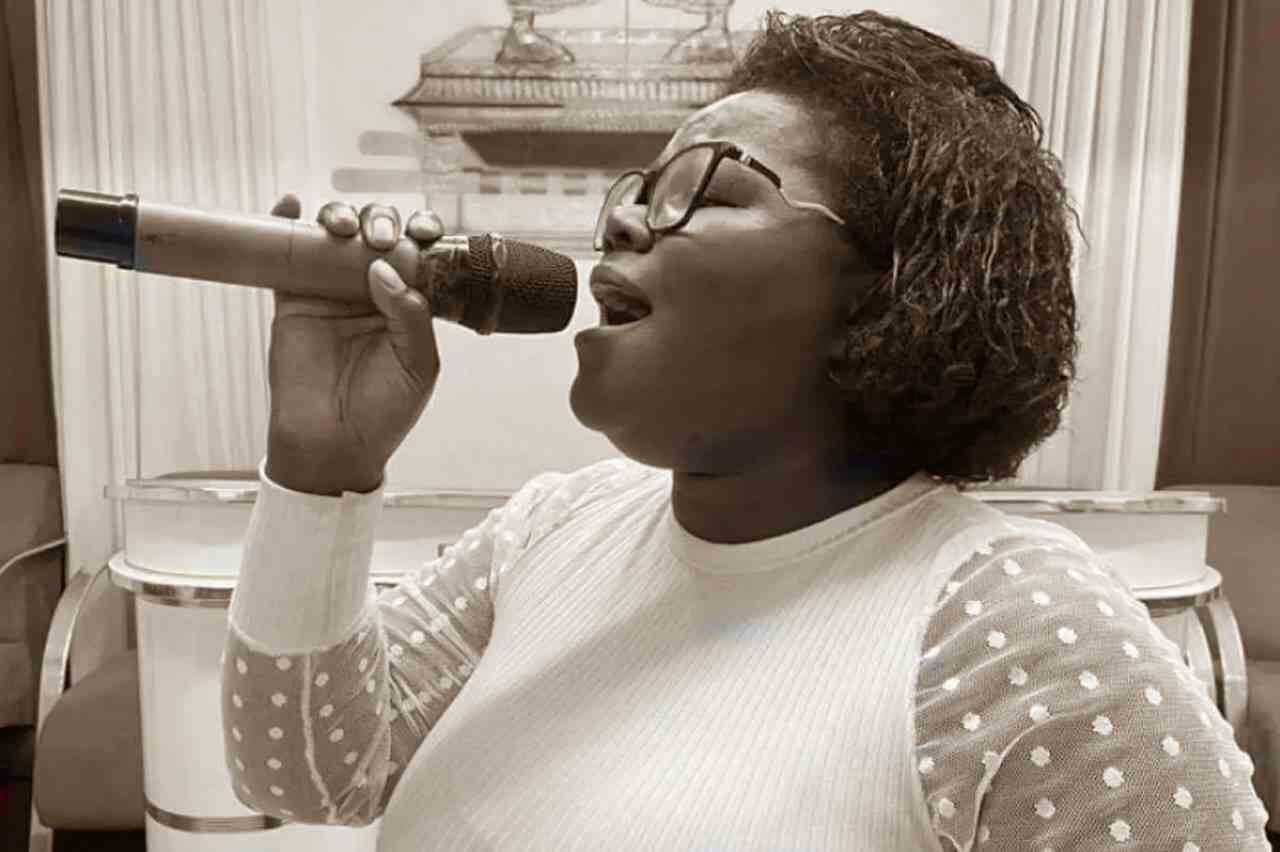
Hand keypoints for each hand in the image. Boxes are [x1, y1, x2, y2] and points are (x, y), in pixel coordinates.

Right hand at [264, 194, 444, 494]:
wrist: (333, 445)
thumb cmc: (383, 413)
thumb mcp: (417, 366)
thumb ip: (411, 317)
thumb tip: (384, 267)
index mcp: (409, 302)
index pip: (418, 253)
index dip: (421, 232)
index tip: (424, 233)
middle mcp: (371, 291)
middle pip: (375, 233)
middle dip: (381, 222)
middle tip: (379, 241)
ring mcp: (330, 291)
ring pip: (335, 235)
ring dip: (340, 217)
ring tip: (341, 230)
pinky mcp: (292, 299)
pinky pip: (288, 254)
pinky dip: (285, 222)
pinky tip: (289, 205)